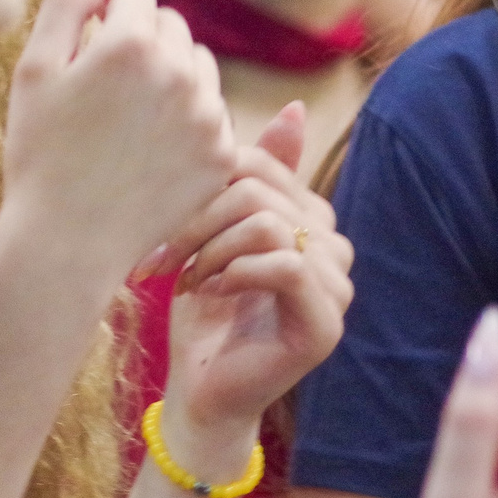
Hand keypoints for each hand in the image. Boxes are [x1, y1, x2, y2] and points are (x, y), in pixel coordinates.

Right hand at [3, 0, 238, 279]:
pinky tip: (151, 150)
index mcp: (130, 43)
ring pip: (197, 64)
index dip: (103, 17)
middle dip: (141, 42)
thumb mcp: (35, 69)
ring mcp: (208, 115)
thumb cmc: (40, 152)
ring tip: (129, 120)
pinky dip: (188, 120)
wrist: (67, 242)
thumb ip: (69, 0)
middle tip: (105, 92)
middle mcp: (179, 72)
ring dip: (171, 76)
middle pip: (170, 24)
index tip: (86, 54)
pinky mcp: (223, 154)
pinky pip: (212, 111)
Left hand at [149, 102, 353, 446]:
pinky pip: (282, 266)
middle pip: (257, 192)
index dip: (204, 183)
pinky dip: (233, 274)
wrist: (201, 390)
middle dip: (196, 220)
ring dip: (208, 250)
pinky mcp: (327, 323)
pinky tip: (209, 293)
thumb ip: (246, 178)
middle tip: (160, 257)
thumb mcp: (214, 233)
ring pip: (266, 224)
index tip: (159, 222)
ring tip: (184, 279)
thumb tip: (293, 107)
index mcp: (312, 218)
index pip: (260, 164)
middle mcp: (335, 247)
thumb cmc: (203, 313)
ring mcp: (338, 286)